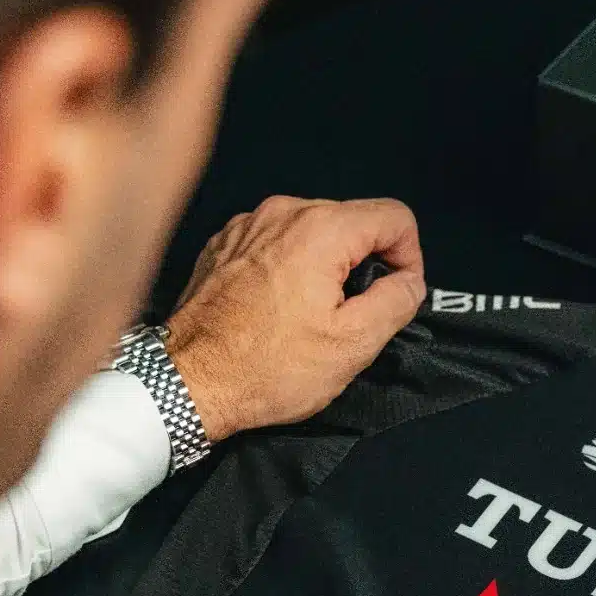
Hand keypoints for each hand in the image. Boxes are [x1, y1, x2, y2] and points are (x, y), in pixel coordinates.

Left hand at [162, 196, 425, 439]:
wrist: (186, 383)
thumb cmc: (268, 368)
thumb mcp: (353, 345)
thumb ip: (396, 301)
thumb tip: (409, 281)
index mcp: (320, 230)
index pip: (394, 217)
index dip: (409, 257)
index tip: (395, 294)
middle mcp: (282, 212)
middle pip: (353, 220)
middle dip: (365, 263)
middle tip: (351, 315)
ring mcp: (247, 224)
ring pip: (313, 230)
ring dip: (326, 265)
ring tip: (310, 314)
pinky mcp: (223, 243)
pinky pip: (275, 241)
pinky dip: (288, 266)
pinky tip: (276, 307)